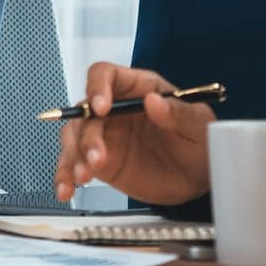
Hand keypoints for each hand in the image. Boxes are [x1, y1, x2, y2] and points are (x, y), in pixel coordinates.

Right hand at [53, 62, 214, 206]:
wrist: (199, 177)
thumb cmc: (199, 140)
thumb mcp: (198, 124)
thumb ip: (178, 112)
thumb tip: (154, 101)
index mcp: (136, 88)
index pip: (105, 75)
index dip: (97, 87)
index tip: (101, 108)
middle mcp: (114, 108)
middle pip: (84, 111)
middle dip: (86, 136)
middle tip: (97, 158)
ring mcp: (104, 135)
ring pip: (74, 137)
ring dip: (73, 156)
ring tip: (82, 177)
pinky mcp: (99, 161)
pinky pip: (75, 163)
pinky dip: (66, 175)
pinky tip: (67, 190)